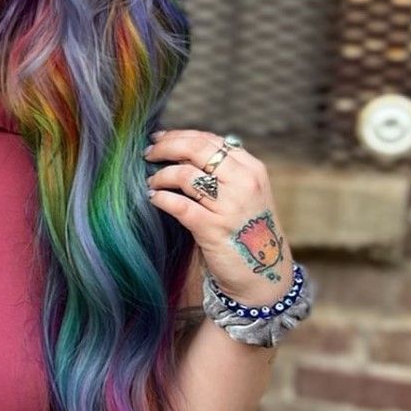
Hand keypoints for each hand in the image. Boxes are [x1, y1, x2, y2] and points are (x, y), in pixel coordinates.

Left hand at [143, 129, 293, 306]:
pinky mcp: (213, 229)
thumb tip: (183, 147)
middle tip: (148, 154)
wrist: (263, 275)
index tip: (159, 138)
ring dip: (160, 176)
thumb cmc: (247, 231)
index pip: (209, 140)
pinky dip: (161, 198)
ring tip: (151, 182)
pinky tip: (154, 199)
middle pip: (196, 149)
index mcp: (251, 169)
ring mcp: (230, 206)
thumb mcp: (245, 194)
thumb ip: (224, 171)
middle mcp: (244, 183)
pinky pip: (179, 205)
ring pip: (185, 174)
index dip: (179, 136)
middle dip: (165, 147)